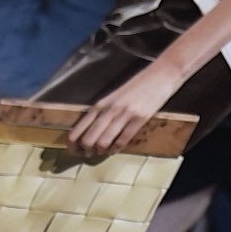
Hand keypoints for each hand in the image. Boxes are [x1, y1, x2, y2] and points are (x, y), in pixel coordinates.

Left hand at [69, 59, 183, 154]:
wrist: (159, 76)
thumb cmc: (137, 87)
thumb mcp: (115, 97)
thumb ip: (104, 110)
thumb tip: (92, 128)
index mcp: (102, 103)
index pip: (81, 124)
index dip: (74, 140)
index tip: (71, 149)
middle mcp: (110, 109)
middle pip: (90, 136)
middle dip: (85, 149)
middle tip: (86, 154)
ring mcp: (124, 115)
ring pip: (104, 140)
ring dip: (100, 151)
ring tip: (100, 153)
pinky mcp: (138, 120)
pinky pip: (123, 140)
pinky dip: (116, 149)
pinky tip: (114, 151)